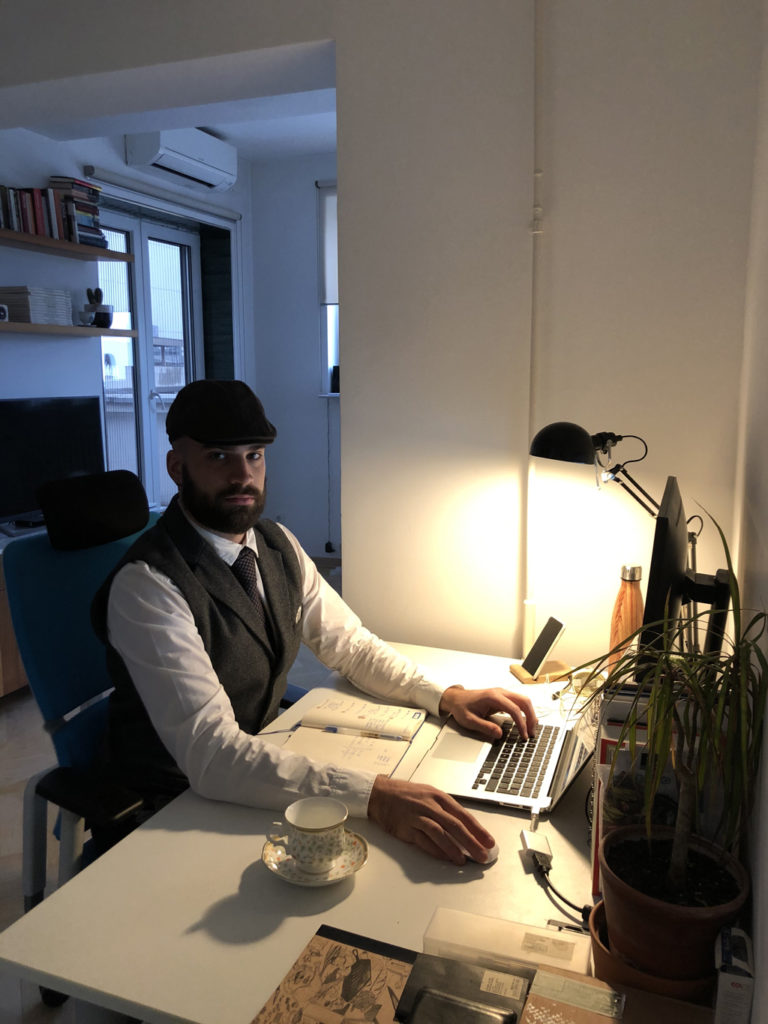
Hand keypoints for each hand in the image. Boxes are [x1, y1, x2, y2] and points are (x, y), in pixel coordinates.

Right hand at [368, 775, 495, 863]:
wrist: (380, 794)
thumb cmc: (407, 795)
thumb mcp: (429, 796)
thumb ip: (445, 811)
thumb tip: (466, 829)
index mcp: (438, 797)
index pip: (463, 815)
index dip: (478, 829)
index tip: (489, 841)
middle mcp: (429, 805)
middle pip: (454, 825)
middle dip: (471, 841)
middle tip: (483, 855)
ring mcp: (417, 816)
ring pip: (440, 833)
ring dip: (454, 848)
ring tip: (464, 861)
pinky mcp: (406, 827)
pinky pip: (423, 841)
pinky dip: (436, 850)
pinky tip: (445, 858)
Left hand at [439, 686, 536, 740]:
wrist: (456, 698)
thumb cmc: (462, 707)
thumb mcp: (469, 720)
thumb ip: (484, 727)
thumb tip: (499, 734)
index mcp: (493, 697)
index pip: (514, 709)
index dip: (521, 723)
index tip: (524, 735)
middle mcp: (500, 692)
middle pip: (524, 701)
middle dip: (531, 717)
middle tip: (532, 733)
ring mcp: (502, 694)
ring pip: (523, 701)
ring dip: (530, 714)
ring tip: (531, 729)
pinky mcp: (503, 698)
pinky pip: (518, 703)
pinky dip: (525, 712)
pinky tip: (526, 721)